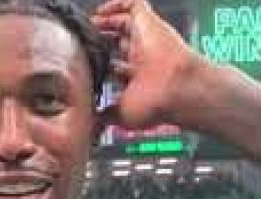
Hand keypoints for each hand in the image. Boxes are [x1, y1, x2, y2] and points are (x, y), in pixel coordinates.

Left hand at [92, 0, 197, 129]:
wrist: (175, 89)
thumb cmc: (156, 105)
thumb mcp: (122, 114)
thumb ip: (106, 116)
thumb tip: (93, 124)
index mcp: (138, 77)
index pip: (117, 64)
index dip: (100, 62)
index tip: (85, 62)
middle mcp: (143, 56)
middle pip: (119, 40)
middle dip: (100, 38)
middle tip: (84, 39)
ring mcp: (146, 38)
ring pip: (125, 21)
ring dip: (105, 21)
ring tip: (89, 24)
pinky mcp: (149, 23)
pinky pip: (134, 4)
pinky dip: (117, 4)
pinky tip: (101, 12)